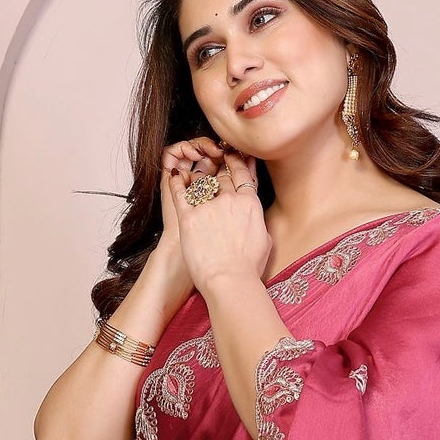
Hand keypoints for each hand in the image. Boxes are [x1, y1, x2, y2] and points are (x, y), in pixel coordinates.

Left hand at [161, 137, 268, 300]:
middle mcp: (229, 199)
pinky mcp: (188, 217)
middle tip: (210, 172)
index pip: (240, 173)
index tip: (229, 157)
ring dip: (197, 179)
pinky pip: (179, 192)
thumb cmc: (247, 268)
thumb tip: (254, 214)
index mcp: (249, 203)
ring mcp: (208, 206)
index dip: (234, 162)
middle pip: (220, 177)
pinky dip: (177, 183)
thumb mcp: (264, 240)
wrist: (230, 282)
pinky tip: (175, 177)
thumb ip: (257, 220)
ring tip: (193, 178)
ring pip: (200, 182)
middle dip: (215, 175)